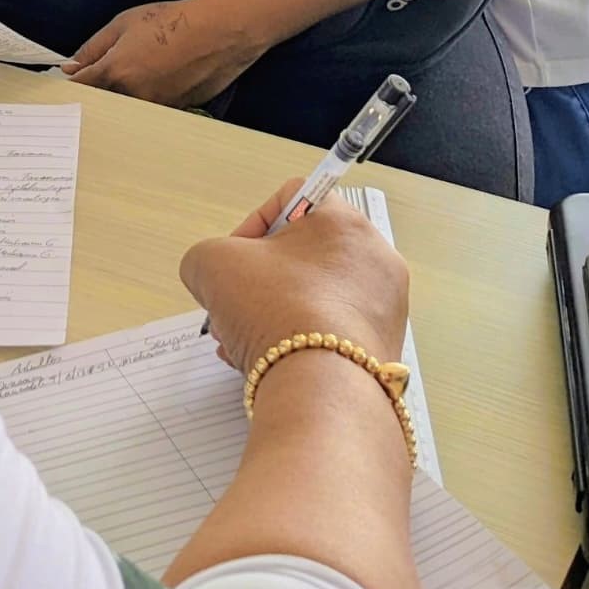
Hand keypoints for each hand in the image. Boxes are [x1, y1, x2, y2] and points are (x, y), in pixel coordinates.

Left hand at [63, 0, 257, 107]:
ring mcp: (153, 108)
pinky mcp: (172, 112)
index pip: (81, 87)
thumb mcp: (124, 23)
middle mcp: (131, 96)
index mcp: (115, 72)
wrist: (219, 33)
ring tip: (147, 68)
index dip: (73, 83)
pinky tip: (163, 76)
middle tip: (114, 70)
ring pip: (127, 107)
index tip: (70, 80)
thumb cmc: (174, 22)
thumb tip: (72, 66)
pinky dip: (149, 97)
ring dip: (126, 95)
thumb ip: (94, 46)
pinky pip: (150, 110)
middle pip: (103, 101)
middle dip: (101, 89)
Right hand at [183, 178, 411, 376]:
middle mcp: (374, 259)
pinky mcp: (383, 348)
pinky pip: (332, 333)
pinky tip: (267, 362)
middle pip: (303, 255)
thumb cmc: (278, 313)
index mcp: (343, 222)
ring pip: (315, 297)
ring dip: (272, 313)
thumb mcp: (211, 264)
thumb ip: (205, 256)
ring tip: (243, 340)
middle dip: (259, 281)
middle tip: (235, 303)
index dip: (254, 223)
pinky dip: (299, 342)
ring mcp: (384, 306)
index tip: (235, 254)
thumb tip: (209, 275)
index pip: (293, 199)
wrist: (320, 389)